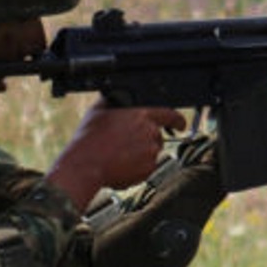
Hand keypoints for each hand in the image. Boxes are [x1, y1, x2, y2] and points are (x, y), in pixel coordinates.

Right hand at [46, 104, 186, 208]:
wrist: (86, 164)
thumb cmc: (89, 138)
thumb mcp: (98, 110)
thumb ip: (114, 101)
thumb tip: (116, 96)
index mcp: (141, 115)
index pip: (169, 115)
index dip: (177, 120)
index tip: (180, 125)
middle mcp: (150, 132)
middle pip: (157, 136)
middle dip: (145, 141)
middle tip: (125, 146)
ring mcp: (150, 152)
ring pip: (151, 153)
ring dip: (140, 155)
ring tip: (118, 156)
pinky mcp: (147, 169)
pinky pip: (146, 169)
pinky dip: (136, 169)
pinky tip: (120, 166)